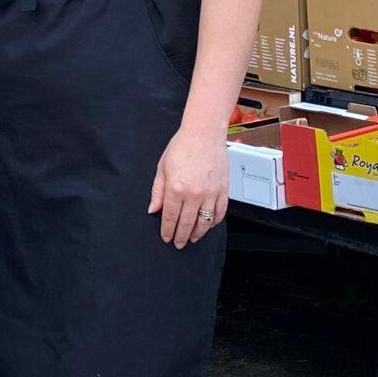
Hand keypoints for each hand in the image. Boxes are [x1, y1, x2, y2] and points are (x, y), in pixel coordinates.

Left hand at [149, 128, 228, 247]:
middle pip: (187, 223)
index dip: (167, 230)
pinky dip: (215, 222)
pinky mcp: (223, 190)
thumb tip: (153, 209)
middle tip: (179, 243)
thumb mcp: (162, 168)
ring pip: (205, 222)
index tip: (166, 237)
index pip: (170, 217)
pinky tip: (209, 225)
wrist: (204, 133)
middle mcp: (194, 194)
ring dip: (198, 233)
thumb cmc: (182, 146)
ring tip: (193, 238)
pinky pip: (220, 212)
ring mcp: (211, 193)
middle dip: (181, 236)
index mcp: (176, 188)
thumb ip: (158, 191)